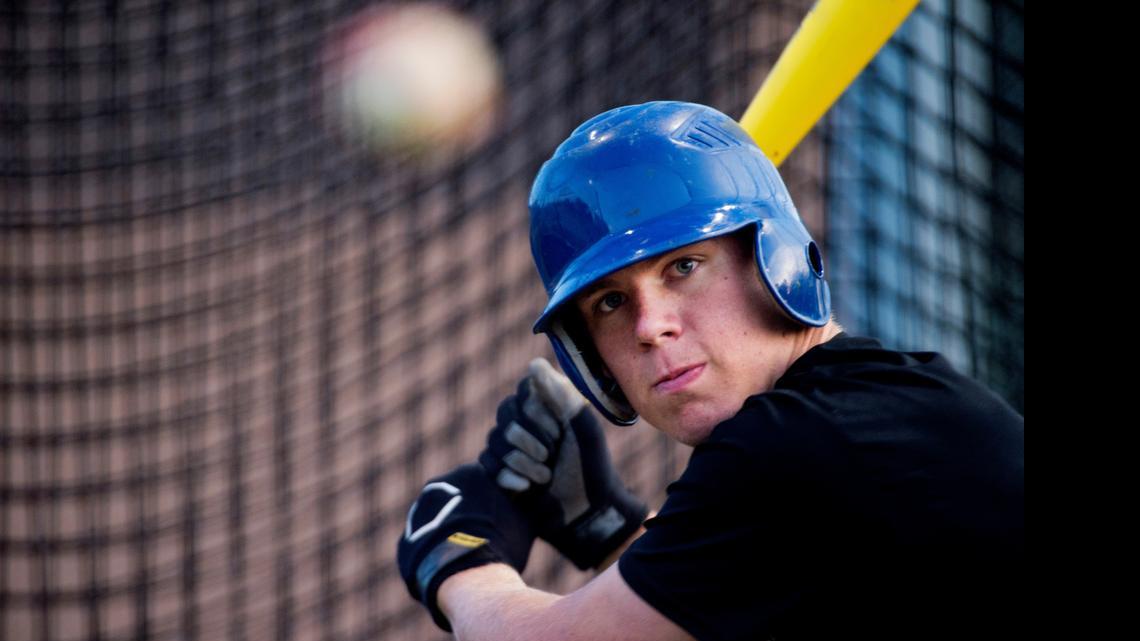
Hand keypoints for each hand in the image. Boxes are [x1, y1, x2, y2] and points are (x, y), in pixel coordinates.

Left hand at [397, 463, 534, 630]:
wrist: (466, 575)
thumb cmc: (502, 544)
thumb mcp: (527, 521)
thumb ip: (531, 504)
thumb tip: (547, 500)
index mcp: (468, 474)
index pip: (484, 483)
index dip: (496, 504)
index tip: (504, 522)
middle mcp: (437, 487)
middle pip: (458, 502)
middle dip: (471, 518)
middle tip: (489, 541)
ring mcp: (417, 515)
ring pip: (439, 524)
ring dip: (452, 536)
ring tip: (470, 560)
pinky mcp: (405, 543)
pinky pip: (424, 548)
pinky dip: (437, 557)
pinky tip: (453, 572)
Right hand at [479, 358, 648, 569]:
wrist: (587, 512)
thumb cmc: (590, 464)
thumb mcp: (581, 424)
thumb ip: (559, 392)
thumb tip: (533, 363)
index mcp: (545, 407)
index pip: (522, 393)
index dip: (539, 413)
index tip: (560, 429)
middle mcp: (525, 423)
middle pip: (506, 416)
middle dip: (532, 440)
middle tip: (553, 455)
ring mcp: (510, 448)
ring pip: (495, 441)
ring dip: (524, 462)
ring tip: (545, 476)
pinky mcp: (500, 473)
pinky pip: (487, 465)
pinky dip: (510, 477)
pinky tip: (528, 488)